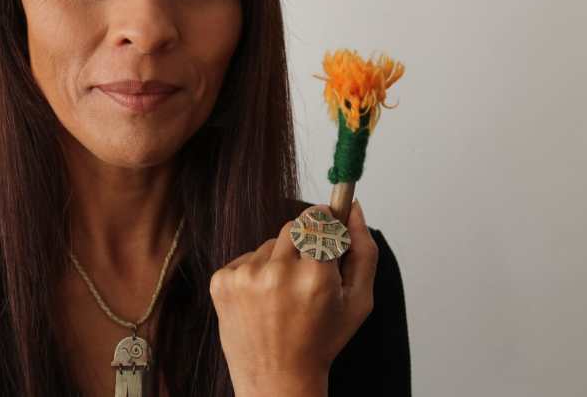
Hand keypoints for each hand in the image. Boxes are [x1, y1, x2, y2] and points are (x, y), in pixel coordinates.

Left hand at [208, 200, 378, 396]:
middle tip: (309, 270)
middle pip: (294, 226)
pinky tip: (263, 300)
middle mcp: (277, 273)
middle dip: (305, 241)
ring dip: (280, 260)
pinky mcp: (222, 281)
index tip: (328, 219)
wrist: (277, 378)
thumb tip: (354, 208)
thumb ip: (364, 251)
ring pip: (270, 243)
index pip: (320, 220)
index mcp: (315, 277)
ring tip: (285, 296)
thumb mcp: (358, 301)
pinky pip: (246, 257)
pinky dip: (256, 272)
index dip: (326, 220)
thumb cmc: (321, 341)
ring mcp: (245, 277)